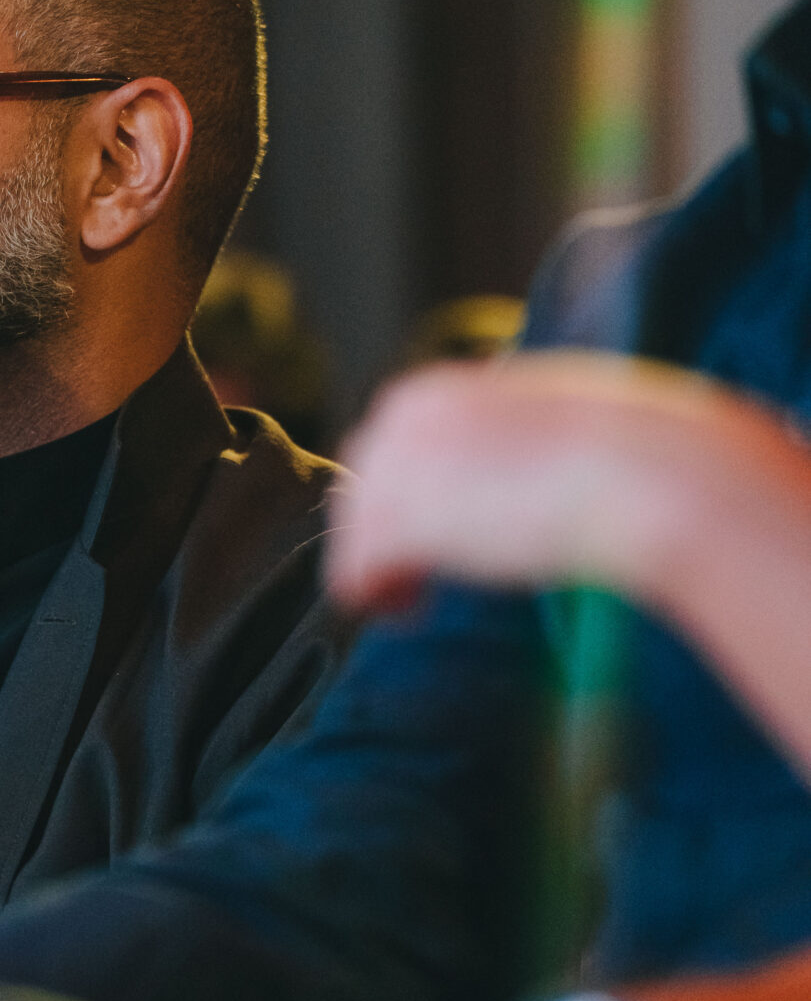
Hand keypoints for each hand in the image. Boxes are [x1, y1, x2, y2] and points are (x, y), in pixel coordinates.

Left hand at [327, 350, 773, 615]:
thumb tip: (506, 476)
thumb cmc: (628, 450)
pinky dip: (376, 595)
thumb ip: (509, 439)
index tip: (441, 528)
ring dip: (380, 565)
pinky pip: (354, 569)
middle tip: (421, 576)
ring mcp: (397, 466)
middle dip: (388, 526)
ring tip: (415, 602)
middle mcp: (407, 417)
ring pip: (354, 525)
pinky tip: (412, 610)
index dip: (410, 490)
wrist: (647, 471)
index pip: (390, 442)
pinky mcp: (399, 521)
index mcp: (444, 389)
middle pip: (362, 481)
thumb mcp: (554, 419)